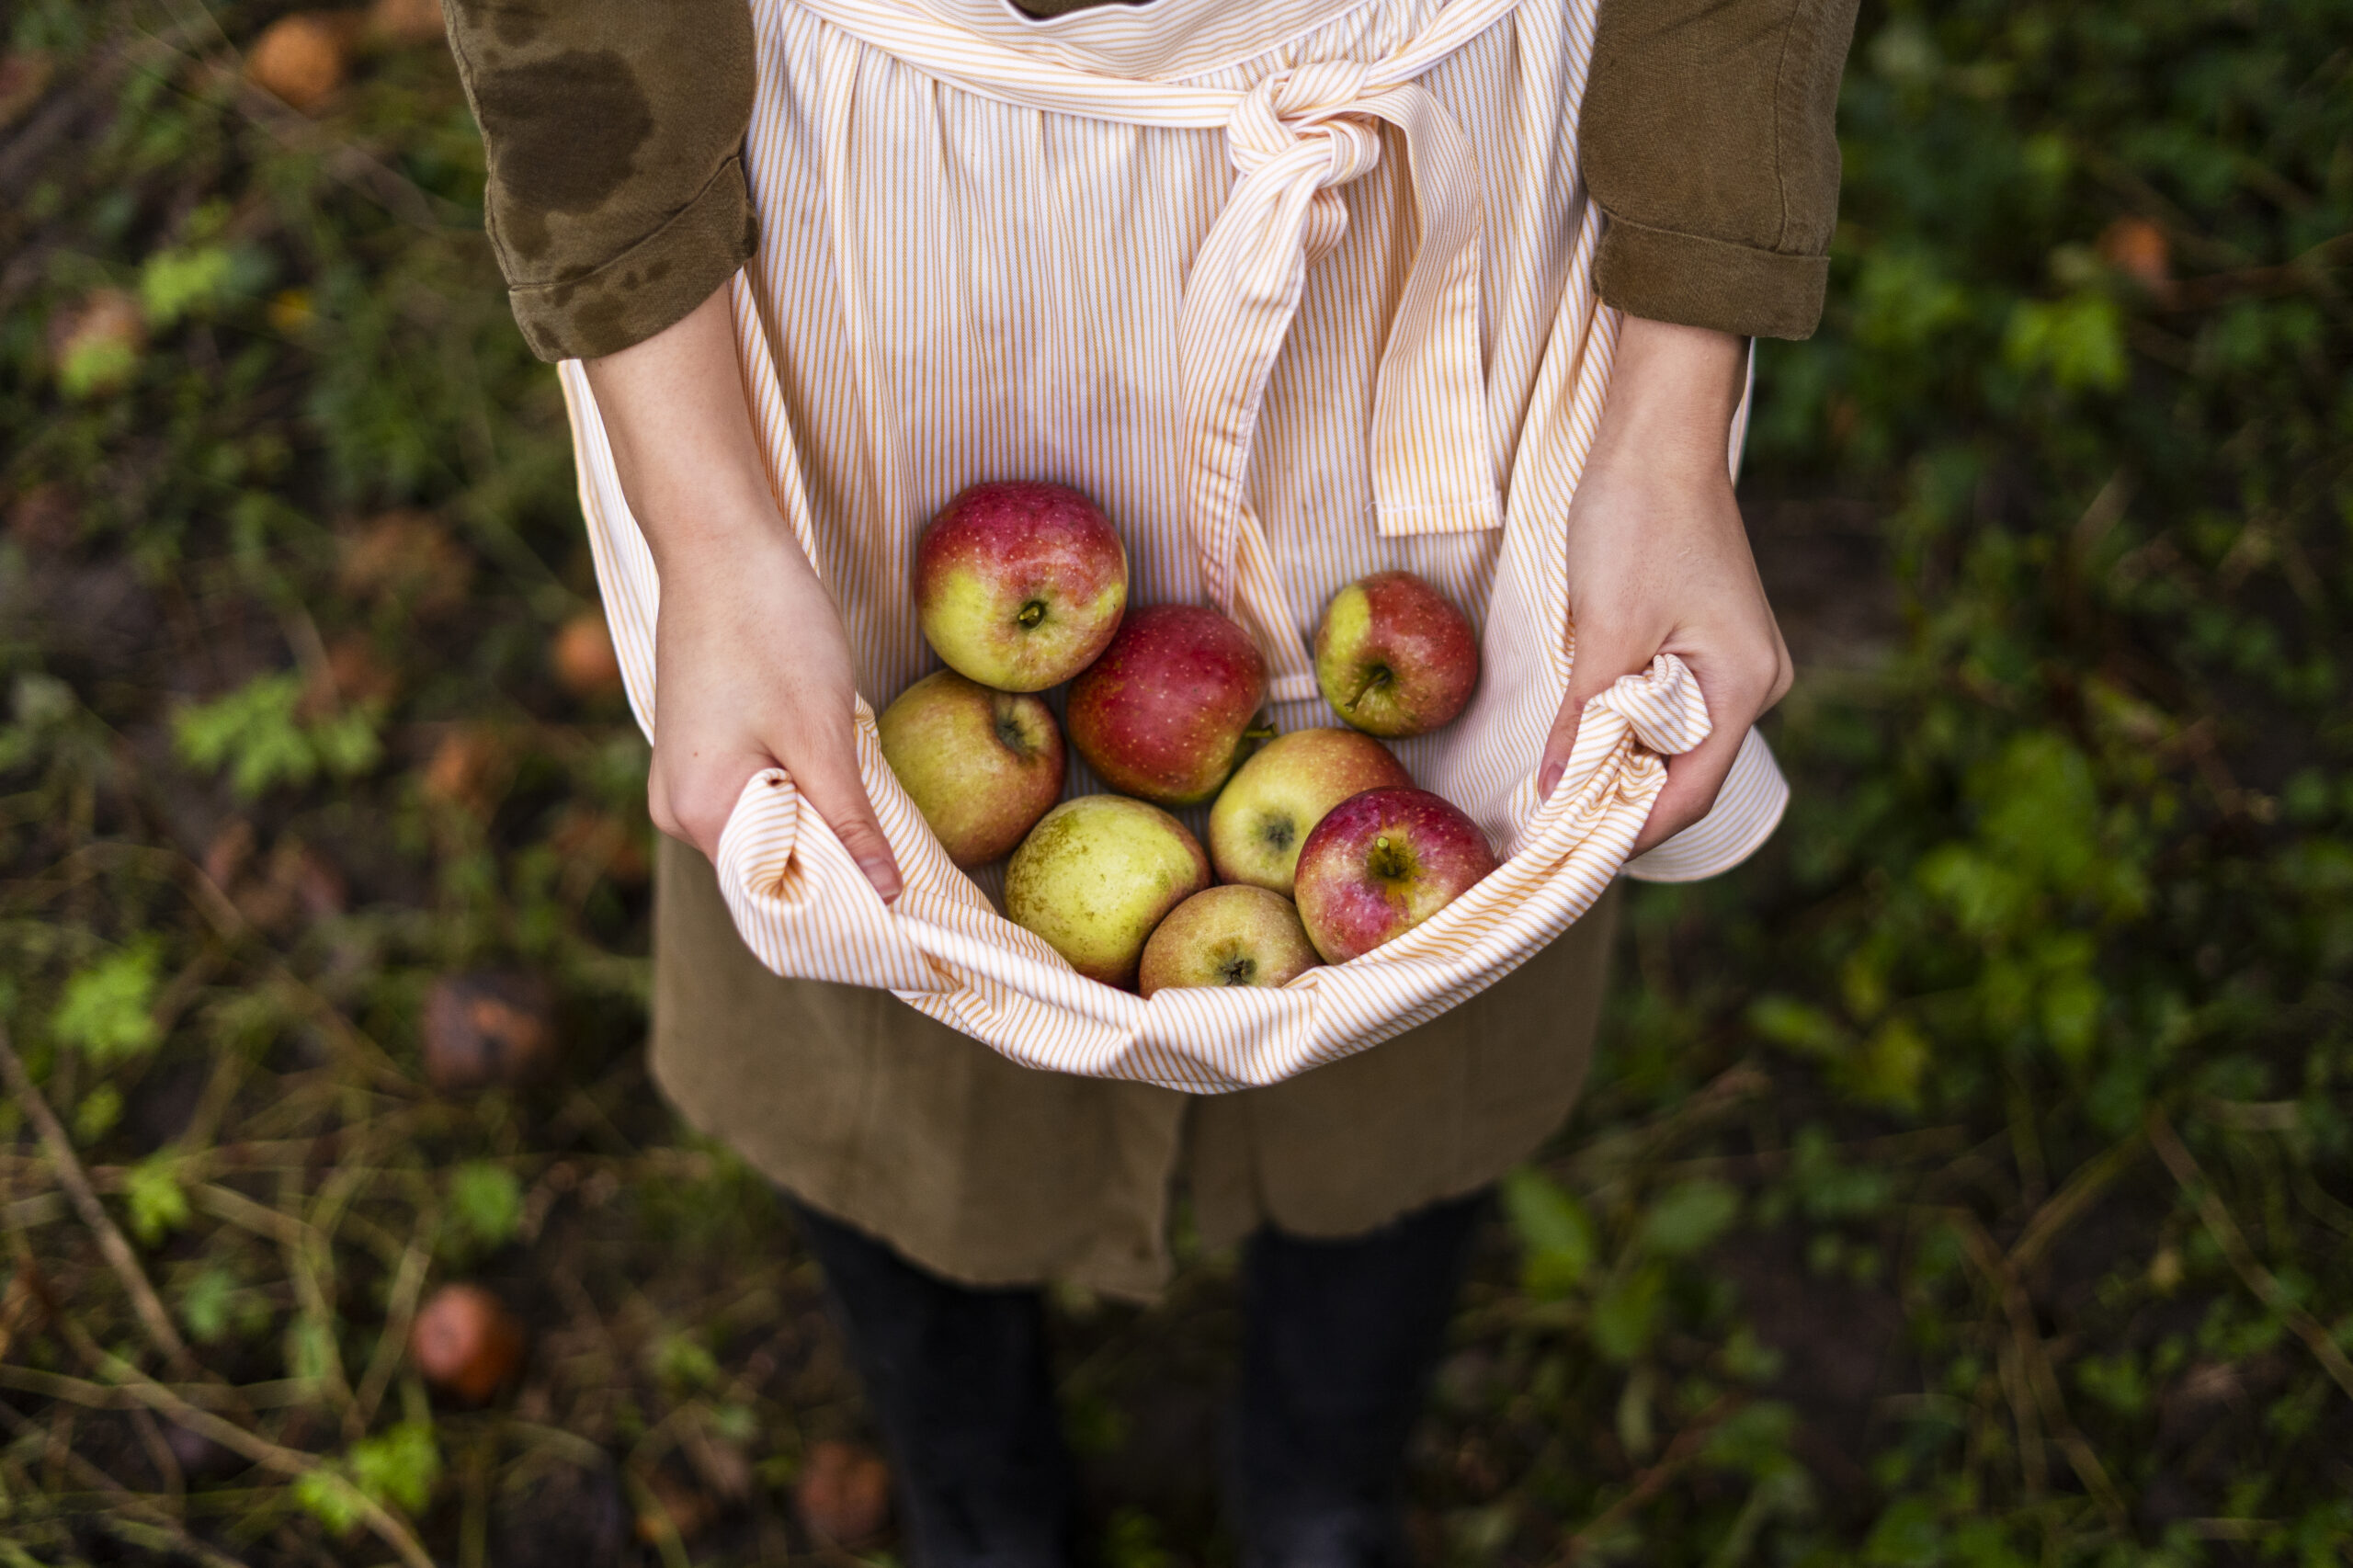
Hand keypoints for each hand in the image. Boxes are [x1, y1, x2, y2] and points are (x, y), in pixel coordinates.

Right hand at [646, 529, 902, 899]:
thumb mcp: (821, 733)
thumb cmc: (768, 627)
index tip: (903, 910)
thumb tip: (885, 895)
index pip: (776, 897)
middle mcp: (679, 808)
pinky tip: (837, 771)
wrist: (718, 541)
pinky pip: (759, 796)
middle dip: (835, 866)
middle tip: (906, 861)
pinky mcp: (701, 749)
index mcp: (699, 813)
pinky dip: (802, 793)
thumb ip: (849, 822)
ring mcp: (686, 777)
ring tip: (875, 809)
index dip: (841, 909)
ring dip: (823, 825)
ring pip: (771, 830)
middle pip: (772, 868)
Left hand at [1536, 316, 1791, 856]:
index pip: (1689, 792)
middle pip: (1684, 771)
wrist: (1657, 432)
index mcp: (1745, 686)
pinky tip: (1581, 737)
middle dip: (1620, 802)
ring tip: (1557, 794)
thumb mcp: (1603, 630)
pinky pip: (1668, 703)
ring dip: (1619, 763)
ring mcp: (1734, 659)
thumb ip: (1582, 718)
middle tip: (1551, 833)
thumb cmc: (1638, 519)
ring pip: (1673, 738)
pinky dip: (1625, 725)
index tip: (1569, 860)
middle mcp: (1755, 681)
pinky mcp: (1707, 638)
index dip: (1628, 832)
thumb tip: (1554, 792)